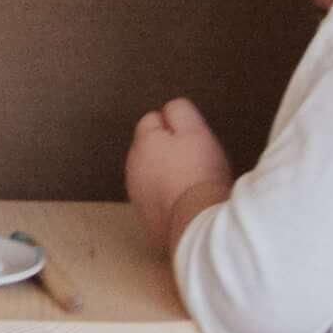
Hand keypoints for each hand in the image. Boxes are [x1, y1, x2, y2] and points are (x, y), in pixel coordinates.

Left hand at [128, 98, 234, 252]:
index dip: (175, 126)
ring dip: (166, 174)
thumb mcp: (194, 130)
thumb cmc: (199, 174)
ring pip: (151, 174)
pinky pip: (156, 199)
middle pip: (150, 149)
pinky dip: (167, 198)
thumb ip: (179, 111)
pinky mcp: (146, 217)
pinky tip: (186, 202)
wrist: (197, 222)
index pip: (152, 119)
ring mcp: (137, 194)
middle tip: (195, 160)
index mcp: (142, 143)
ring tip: (192, 183)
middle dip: (168, 150)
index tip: (192, 138)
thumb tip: (171, 109)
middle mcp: (133, 167)